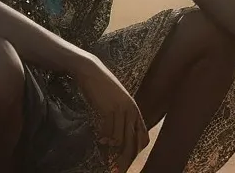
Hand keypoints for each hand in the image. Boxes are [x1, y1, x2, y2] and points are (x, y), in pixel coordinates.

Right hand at [71, 55, 148, 171]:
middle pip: (133, 140)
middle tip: (118, 168)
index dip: (137, 150)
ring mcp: (120, 109)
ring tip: (107, 151)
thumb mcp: (117, 100)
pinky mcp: (108, 108)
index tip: (129, 161)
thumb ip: (122, 115)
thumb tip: (120, 135)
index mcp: (135, 109)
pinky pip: (108, 129)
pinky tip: (101, 139)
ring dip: (113, 148)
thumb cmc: (103, 87)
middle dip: (126, 156)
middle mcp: (131, 110)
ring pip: (121, 137)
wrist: (91, 71)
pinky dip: (105, 137)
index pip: (143, 135)